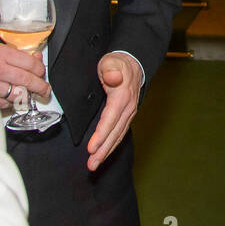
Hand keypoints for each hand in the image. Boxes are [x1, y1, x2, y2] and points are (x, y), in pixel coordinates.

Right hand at [0, 41, 50, 111]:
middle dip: (41, 86)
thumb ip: (17, 54)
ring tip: (29, 93)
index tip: (41, 72)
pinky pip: (5, 104)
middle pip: (27, 80)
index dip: (40, 69)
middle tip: (45, 90)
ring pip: (18, 94)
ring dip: (26, 95)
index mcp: (1, 54)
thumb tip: (36, 58)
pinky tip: (10, 96)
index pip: (30, 64)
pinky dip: (11, 102)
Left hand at [87, 52, 142, 170]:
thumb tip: (113, 78)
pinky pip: (119, 133)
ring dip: (107, 151)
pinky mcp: (127, 116)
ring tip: (95, 164)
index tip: (92, 148)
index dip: (101, 135)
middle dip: (103, 150)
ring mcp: (129, 113)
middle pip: (115, 132)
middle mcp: (128, 107)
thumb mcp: (111, 61)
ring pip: (118, 136)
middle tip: (92, 164)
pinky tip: (104, 153)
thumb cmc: (118, 62)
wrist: (133, 62)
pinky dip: (112, 145)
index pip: (110, 119)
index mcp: (122, 96)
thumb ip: (111, 69)